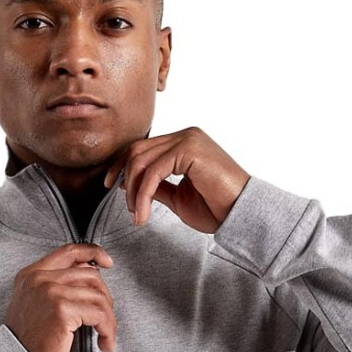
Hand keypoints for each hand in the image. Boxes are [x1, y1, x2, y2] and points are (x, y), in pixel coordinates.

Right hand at [5, 242, 116, 351]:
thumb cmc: (28, 340)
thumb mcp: (35, 304)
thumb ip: (55, 286)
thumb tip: (88, 274)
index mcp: (32, 274)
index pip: (68, 252)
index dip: (92, 252)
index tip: (106, 261)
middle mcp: (40, 279)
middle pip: (90, 275)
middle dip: (105, 299)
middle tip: (105, 319)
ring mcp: (50, 292)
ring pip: (98, 297)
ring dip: (109, 320)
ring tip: (105, 336)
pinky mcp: (62, 311)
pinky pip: (99, 315)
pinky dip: (108, 330)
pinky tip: (104, 342)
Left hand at [102, 127, 250, 231]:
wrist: (241, 214)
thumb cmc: (216, 208)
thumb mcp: (177, 198)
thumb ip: (156, 187)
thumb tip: (130, 185)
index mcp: (183, 144)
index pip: (142, 147)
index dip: (121, 165)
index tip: (110, 185)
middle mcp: (185, 136)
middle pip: (137, 150)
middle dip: (123, 178)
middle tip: (126, 206)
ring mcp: (188, 139)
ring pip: (141, 161)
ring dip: (133, 191)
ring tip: (137, 215)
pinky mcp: (189, 149)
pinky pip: (153, 171)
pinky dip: (143, 194)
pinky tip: (143, 213)